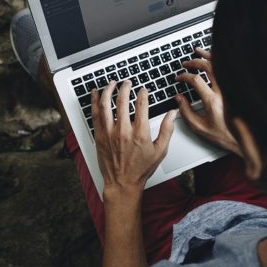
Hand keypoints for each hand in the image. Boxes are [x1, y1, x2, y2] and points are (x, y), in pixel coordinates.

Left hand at [92, 79, 176, 196]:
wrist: (122, 183)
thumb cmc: (140, 169)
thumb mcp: (160, 151)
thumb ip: (167, 130)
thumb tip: (172, 114)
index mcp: (139, 133)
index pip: (141, 105)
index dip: (142, 94)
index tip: (143, 90)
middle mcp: (123, 131)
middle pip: (122, 101)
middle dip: (125, 87)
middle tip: (127, 82)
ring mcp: (109, 133)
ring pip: (106, 105)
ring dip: (108, 90)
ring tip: (112, 83)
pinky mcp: (99, 136)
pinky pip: (95, 115)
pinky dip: (94, 102)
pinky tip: (95, 94)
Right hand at [175, 47, 241, 155]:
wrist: (242, 141)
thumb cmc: (223, 135)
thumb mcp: (199, 127)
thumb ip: (186, 111)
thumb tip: (179, 98)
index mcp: (213, 101)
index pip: (196, 80)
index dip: (184, 76)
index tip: (179, 78)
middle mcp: (223, 93)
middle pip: (209, 68)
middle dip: (195, 62)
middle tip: (186, 63)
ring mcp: (231, 90)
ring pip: (220, 66)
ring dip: (208, 56)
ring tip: (198, 51)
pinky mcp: (235, 91)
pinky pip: (228, 71)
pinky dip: (219, 63)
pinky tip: (214, 60)